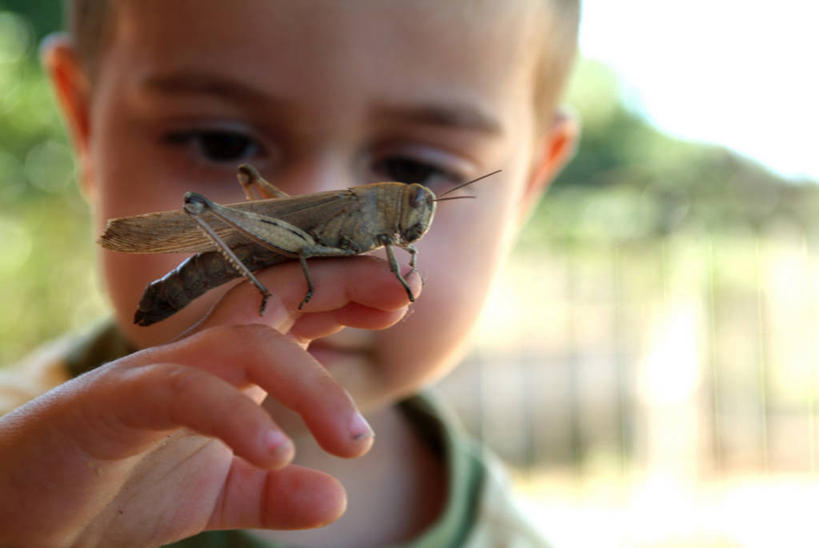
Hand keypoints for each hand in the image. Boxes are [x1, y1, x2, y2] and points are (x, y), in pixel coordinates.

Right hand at [0, 256, 419, 547]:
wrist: (20, 516)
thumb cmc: (114, 490)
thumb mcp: (214, 495)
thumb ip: (272, 491)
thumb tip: (335, 497)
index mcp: (223, 370)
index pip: (291, 310)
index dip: (345, 295)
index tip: (399, 299)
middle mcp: (195, 358)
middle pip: (275, 297)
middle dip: (339, 285)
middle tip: (401, 298)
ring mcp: (154, 374)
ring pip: (243, 343)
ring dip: (309, 384)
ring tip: (356, 442)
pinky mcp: (113, 404)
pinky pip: (184, 393)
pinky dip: (234, 417)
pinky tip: (274, 452)